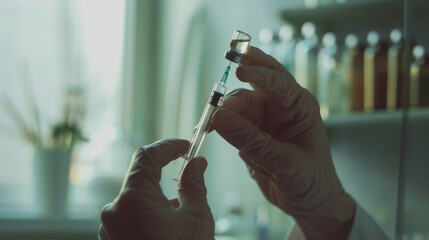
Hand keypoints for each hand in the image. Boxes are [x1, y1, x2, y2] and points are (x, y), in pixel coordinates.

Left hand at [99, 139, 213, 239]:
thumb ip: (194, 185)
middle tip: (190, 178)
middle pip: (140, 177)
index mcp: (133, 199)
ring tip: (181, 214)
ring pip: (136, 198)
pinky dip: (148, 212)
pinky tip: (167, 228)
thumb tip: (197, 164)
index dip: (168, 146)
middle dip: (165, 174)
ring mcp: (110, 227)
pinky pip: (130, 215)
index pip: (147, 156)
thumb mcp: (196, 219)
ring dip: (158, 196)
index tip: (186, 146)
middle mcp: (114, 210)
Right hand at [212, 46, 354, 238]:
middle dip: (237, 80)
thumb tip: (218, 118)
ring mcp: (264, 119)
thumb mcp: (284, 164)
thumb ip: (252, 142)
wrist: (310, 204)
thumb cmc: (311, 182)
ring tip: (207, 125)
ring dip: (221, 111)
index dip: (258, 72)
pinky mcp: (250, 132)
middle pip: (255, 84)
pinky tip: (206, 130)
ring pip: (237, 104)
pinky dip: (217, 125)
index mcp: (300, 107)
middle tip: (220, 81)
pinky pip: (230, 122)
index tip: (238, 71)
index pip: (277, 81)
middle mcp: (281, 108)